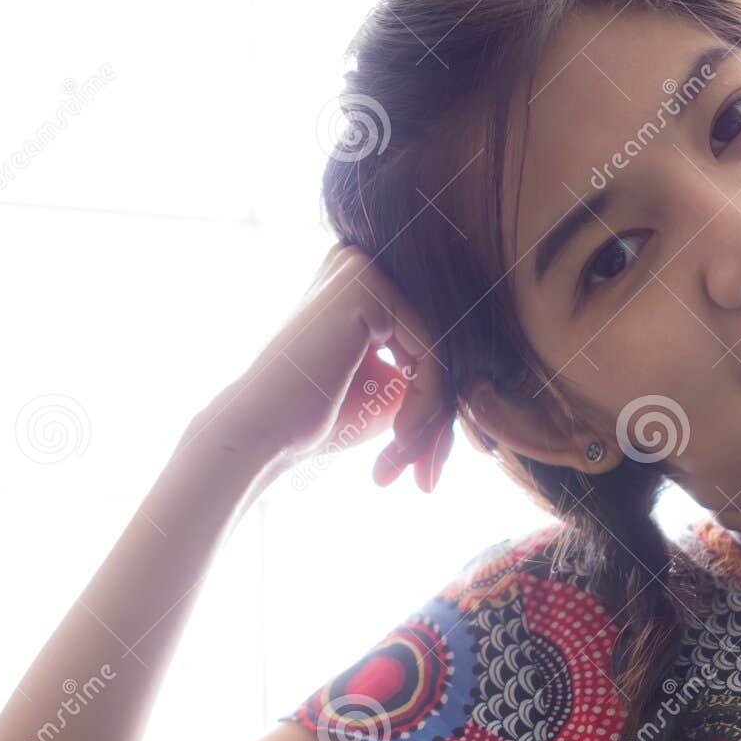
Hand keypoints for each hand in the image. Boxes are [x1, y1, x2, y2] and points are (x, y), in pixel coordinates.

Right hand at [187, 242, 453, 491]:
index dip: (435, 408)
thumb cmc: (313, 420)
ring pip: (440, 353)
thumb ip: (426, 374)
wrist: (259, 435)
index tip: (424, 467)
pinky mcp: (368, 287)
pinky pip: (429, 355)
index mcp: (362, 284)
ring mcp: (363, 268)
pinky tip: (395, 444)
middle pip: (438, 345)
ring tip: (401, 466)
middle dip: (439, 421)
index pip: (428, 343)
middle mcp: (360, 261)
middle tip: (425, 479)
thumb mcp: (387, 393)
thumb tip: (481, 377)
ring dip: (430, 422)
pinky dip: (423, 408)